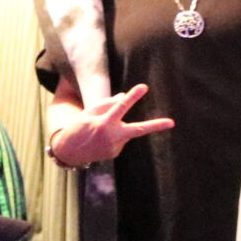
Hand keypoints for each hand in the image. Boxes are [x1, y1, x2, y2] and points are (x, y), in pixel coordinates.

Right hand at [46, 83, 173, 167]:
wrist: (68, 152)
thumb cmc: (78, 128)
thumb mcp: (88, 113)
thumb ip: (106, 104)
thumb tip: (123, 97)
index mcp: (104, 123)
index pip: (121, 107)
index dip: (133, 96)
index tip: (144, 87)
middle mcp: (112, 136)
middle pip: (138, 129)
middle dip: (155, 126)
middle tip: (172, 123)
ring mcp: (115, 147)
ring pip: (125, 131)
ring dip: (116, 127)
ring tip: (97, 133)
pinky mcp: (115, 153)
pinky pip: (119, 139)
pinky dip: (112, 136)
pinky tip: (99, 141)